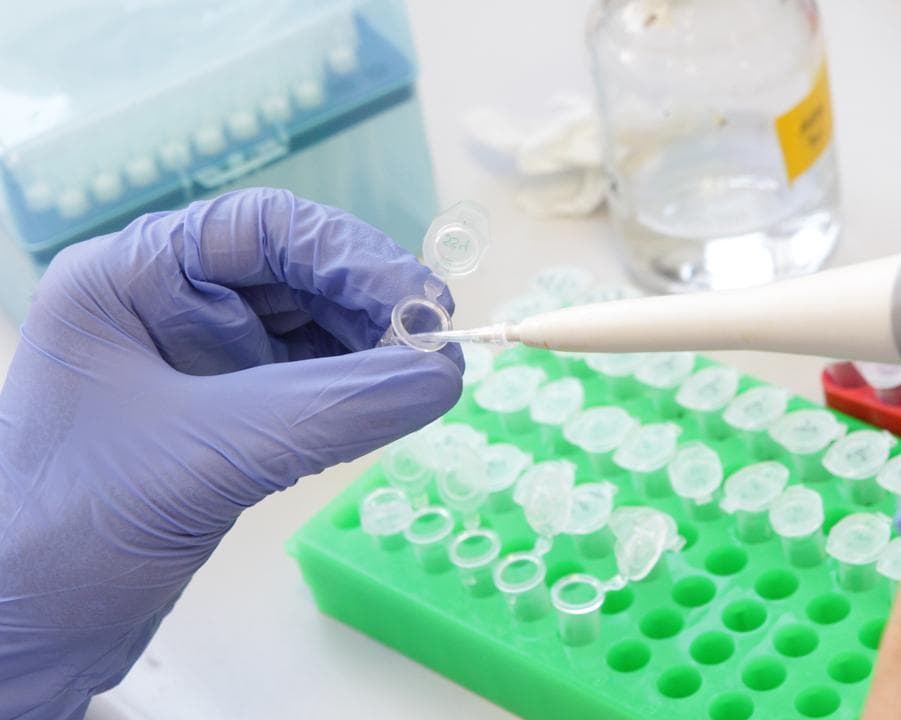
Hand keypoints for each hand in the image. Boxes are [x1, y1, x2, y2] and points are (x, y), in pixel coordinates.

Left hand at [0, 188, 462, 717]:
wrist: (19, 630)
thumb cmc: (68, 529)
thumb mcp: (208, 456)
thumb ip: (331, 411)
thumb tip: (442, 377)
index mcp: (131, 278)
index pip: (263, 227)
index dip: (351, 254)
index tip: (422, 302)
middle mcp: (165, 304)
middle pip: (296, 271)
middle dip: (370, 303)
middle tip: (436, 347)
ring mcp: (196, 361)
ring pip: (309, 326)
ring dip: (371, 347)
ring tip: (424, 380)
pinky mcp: (220, 416)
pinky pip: (306, 382)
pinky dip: (354, 391)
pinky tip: (388, 407)